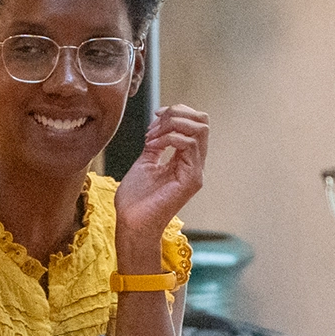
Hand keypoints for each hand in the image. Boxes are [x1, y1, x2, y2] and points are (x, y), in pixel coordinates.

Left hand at [114, 105, 208, 266]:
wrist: (131, 223)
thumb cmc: (135, 200)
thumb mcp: (145, 163)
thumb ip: (155, 146)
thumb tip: (157, 128)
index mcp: (185, 160)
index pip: (196, 124)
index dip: (177, 112)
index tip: (155, 117)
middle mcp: (194, 164)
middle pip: (202, 122)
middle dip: (177, 113)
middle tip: (155, 124)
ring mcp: (195, 171)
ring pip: (199, 129)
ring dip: (172, 125)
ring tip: (152, 137)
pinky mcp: (191, 179)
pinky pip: (190, 145)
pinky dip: (170, 138)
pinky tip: (153, 146)